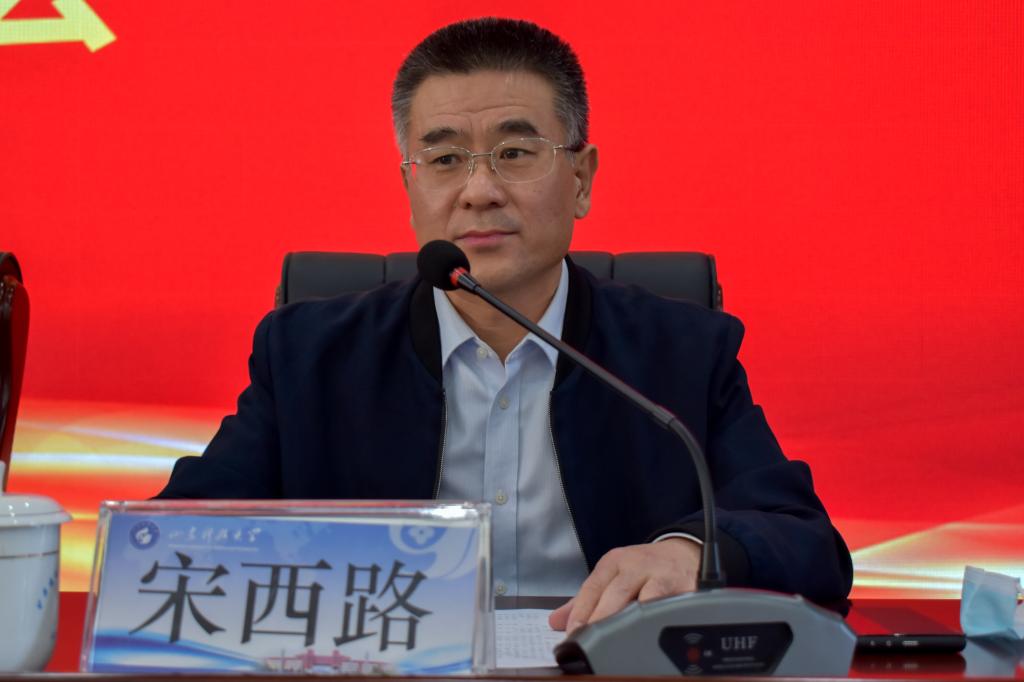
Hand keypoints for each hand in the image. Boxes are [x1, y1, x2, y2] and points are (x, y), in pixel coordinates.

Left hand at [548, 538, 700, 632]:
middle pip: (616, 593)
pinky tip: (651, 632)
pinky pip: (671, 606)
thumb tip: (557, 621)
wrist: (685, 553)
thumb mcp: (612, 576)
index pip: (592, 587)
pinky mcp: (684, 587)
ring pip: (644, 600)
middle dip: (602, 619)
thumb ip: (585, 599)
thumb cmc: (644, 569)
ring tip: (618, 642)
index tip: (572, 633)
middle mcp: (636, 565)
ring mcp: (661, 575)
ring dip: (630, 621)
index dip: (581, 612)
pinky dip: (660, 619)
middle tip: (591, 643)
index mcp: (614, 562)